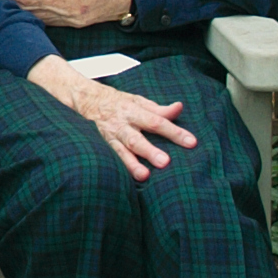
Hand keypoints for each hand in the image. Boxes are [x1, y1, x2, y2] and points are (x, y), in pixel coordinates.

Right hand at [27, 54, 197, 180]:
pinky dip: (119, 166)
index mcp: (134, 111)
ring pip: (122, 149)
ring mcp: (110, 135)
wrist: (86, 99)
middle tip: (165, 162)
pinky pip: (111, 156)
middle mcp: (122, 123)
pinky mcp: (102, 144)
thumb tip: (180, 108)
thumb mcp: (140, 101)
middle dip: (150, 150)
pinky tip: (129, 177)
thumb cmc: (119, 103)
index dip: (174, 131)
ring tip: (144, 176)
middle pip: (137, 137)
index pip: (157, 121)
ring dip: (132, 163)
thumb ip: (160, 109)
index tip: (191, 142)